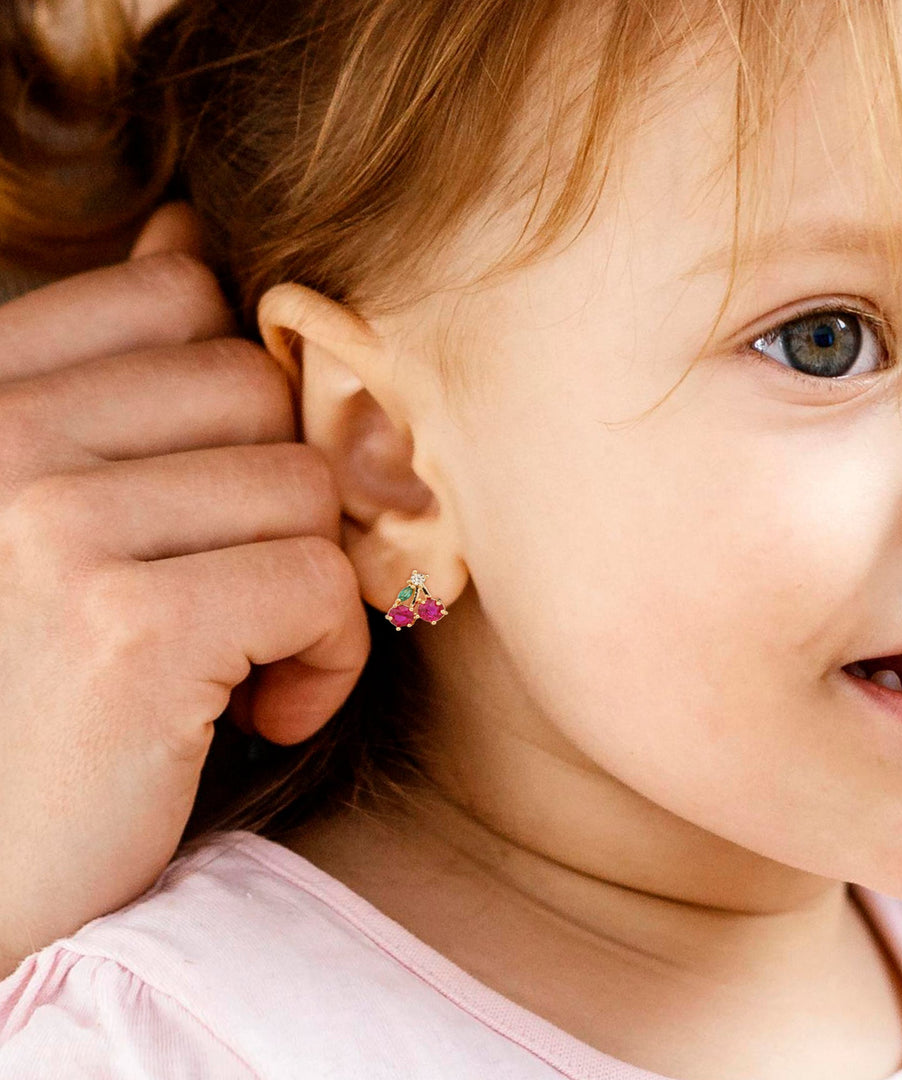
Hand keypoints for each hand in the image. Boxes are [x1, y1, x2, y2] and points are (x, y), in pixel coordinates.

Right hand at [0, 204, 368, 977]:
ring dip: (304, 588)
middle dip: (273, 501)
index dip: (231, 399)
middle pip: (258, 390)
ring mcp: (58, 529)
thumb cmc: (34, 683)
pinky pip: (320, 580)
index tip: (206, 498)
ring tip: (238, 660)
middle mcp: (3, 442)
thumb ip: (112, 370)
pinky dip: (324, 656)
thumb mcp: (51, 505)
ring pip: (304, 486)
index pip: (174, 297)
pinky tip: (258, 710)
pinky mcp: (134, 628)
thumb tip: (183, 237)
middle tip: (229, 591)